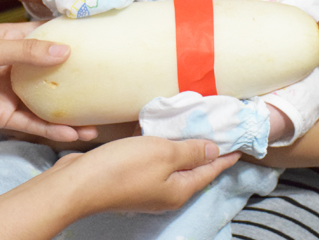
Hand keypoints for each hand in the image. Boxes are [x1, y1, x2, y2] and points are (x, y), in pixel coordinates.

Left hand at [0, 22, 96, 141]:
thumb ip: (28, 51)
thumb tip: (65, 51)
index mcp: (12, 41)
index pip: (47, 38)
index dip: (71, 39)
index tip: (99, 42)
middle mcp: (16, 67)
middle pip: (52, 74)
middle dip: (77, 82)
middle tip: (104, 89)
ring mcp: (11, 92)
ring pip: (46, 103)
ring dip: (69, 115)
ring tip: (94, 125)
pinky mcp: (2, 116)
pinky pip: (31, 123)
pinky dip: (50, 130)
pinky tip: (70, 135)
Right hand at [58, 137, 241, 215]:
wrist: (78, 183)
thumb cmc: (124, 168)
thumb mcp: (165, 154)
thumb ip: (192, 151)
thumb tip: (215, 151)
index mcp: (180, 190)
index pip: (211, 170)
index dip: (226, 156)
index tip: (240, 144)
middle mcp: (166, 192)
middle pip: (193, 168)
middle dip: (207, 150)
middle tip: (218, 129)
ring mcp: (147, 186)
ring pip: (173, 163)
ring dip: (183, 145)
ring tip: (193, 125)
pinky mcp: (131, 176)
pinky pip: (154, 158)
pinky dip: (161, 144)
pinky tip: (160, 129)